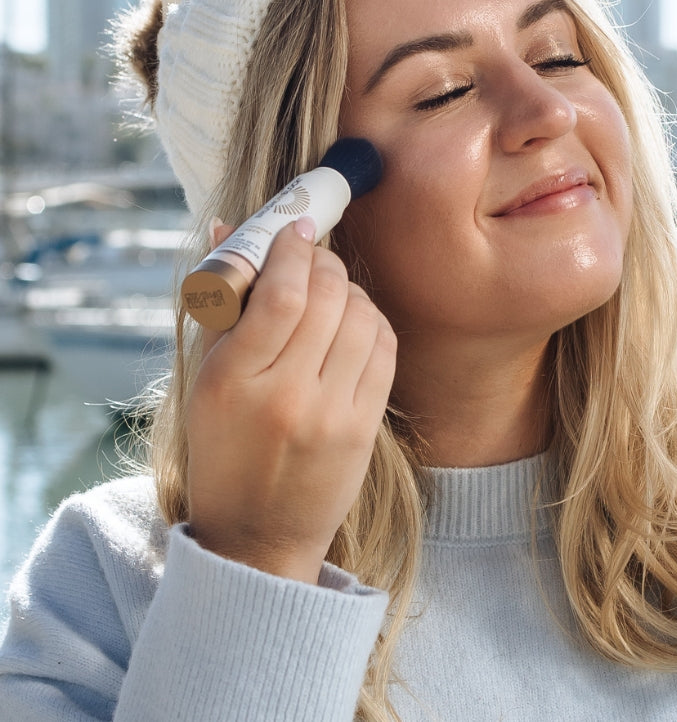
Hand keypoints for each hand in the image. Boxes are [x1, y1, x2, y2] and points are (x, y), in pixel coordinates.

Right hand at [185, 217, 396, 582]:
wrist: (258, 538)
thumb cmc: (223, 452)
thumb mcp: (204, 382)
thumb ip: (221, 304)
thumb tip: (227, 228)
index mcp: (233, 382)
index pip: (280, 295)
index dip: (294, 249)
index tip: (297, 227)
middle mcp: (286, 396)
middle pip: (325, 299)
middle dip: (324, 262)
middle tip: (315, 254)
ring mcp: (331, 414)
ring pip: (361, 319)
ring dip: (351, 290)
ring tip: (333, 290)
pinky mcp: (364, 429)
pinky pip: (384, 350)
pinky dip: (373, 322)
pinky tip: (356, 321)